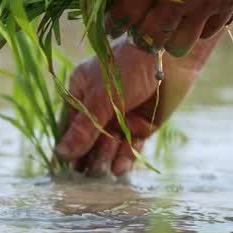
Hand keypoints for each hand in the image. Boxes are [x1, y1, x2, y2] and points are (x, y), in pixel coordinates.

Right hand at [54, 36, 215, 176]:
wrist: (171, 59)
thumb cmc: (128, 69)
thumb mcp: (101, 98)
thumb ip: (84, 129)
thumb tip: (61, 154)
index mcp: (83, 92)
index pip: (71, 125)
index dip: (69, 145)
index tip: (66, 166)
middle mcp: (101, 106)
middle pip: (90, 138)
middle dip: (88, 154)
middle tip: (86, 172)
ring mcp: (122, 116)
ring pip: (110, 144)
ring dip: (105, 157)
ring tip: (102, 169)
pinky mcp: (142, 125)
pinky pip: (130, 146)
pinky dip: (125, 158)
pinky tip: (119, 168)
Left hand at [106, 0, 232, 56]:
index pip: (124, 15)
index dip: (114, 23)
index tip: (113, 26)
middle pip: (149, 37)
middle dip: (139, 37)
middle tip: (137, 31)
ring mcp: (206, 2)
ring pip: (178, 45)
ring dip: (166, 41)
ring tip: (161, 31)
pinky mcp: (227, 5)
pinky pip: (205, 34)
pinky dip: (195, 29)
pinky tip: (188, 17)